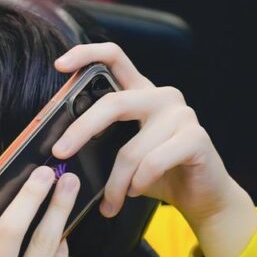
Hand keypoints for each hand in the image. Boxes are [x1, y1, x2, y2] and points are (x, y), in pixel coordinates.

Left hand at [52, 42, 256, 256]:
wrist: (199, 195)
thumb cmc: (154, 173)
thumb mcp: (119, 152)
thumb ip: (98, 140)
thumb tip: (57, 149)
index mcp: (139, 93)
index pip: (114, 57)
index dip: (86, 54)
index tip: (59, 65)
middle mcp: (161, 97)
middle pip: (113, 104)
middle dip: (80, 130)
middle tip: (60, 153)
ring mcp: (181, 115)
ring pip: (131, 150)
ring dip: (115, 183)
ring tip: (109, 202)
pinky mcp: (196, 137)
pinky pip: (152, 163)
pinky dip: (138, 183)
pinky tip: (135, 192)